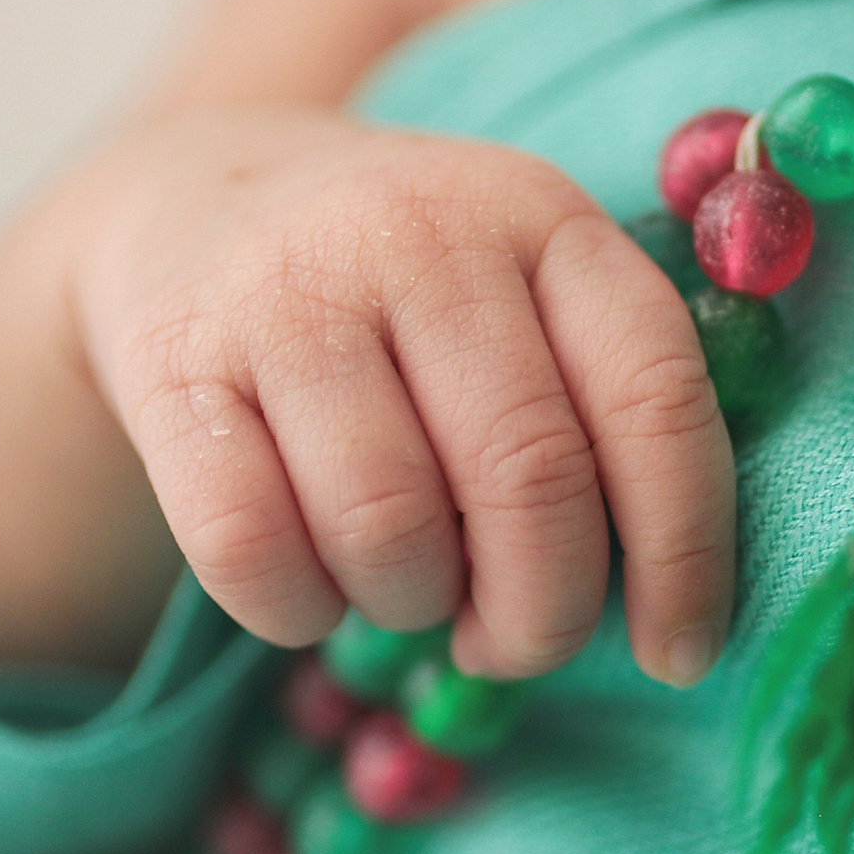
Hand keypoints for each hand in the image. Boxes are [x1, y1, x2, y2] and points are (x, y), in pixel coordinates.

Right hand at [60, 107, 735, 685]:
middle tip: (513, 642)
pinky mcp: (169, 360)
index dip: (684, 552)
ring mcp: (285, 291)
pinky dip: (298, 610)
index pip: (656, 397)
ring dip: (411, 606)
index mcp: (544, 219)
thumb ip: (604, 413)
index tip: (679, 657)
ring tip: (404, 582)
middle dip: (540, 613)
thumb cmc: (409, 295)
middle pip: (529, 479)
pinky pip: (251, 550)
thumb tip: (656, 613)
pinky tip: (310, 585)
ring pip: (388, 529)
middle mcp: (421, 234)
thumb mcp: (526, 297)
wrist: (196, 196)